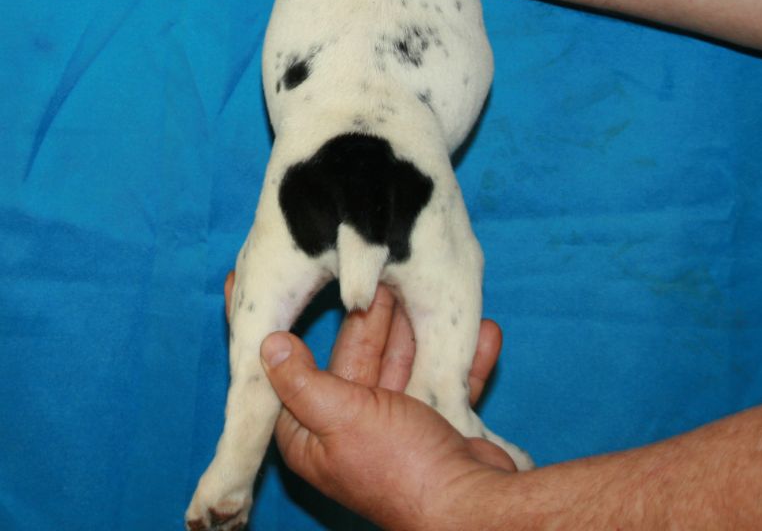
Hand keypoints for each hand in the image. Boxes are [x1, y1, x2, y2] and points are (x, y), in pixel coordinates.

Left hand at [223, 276, 516, 530]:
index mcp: (313, 433)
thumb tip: (267, 343)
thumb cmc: (401, 467)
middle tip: (382, 270)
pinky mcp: (435, 426)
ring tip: (421, 283)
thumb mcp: (341, 417)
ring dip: (414, 326)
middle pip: (356, 356)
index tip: (292, 284)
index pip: (293, 369)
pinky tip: (478, 327)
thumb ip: (302, 380)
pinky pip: (445, 378)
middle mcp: (350, 428)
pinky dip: (457, 355)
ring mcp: (395, 426)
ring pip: (400, 361)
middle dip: (370, 315)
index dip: (293, 327)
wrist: (472, 507)